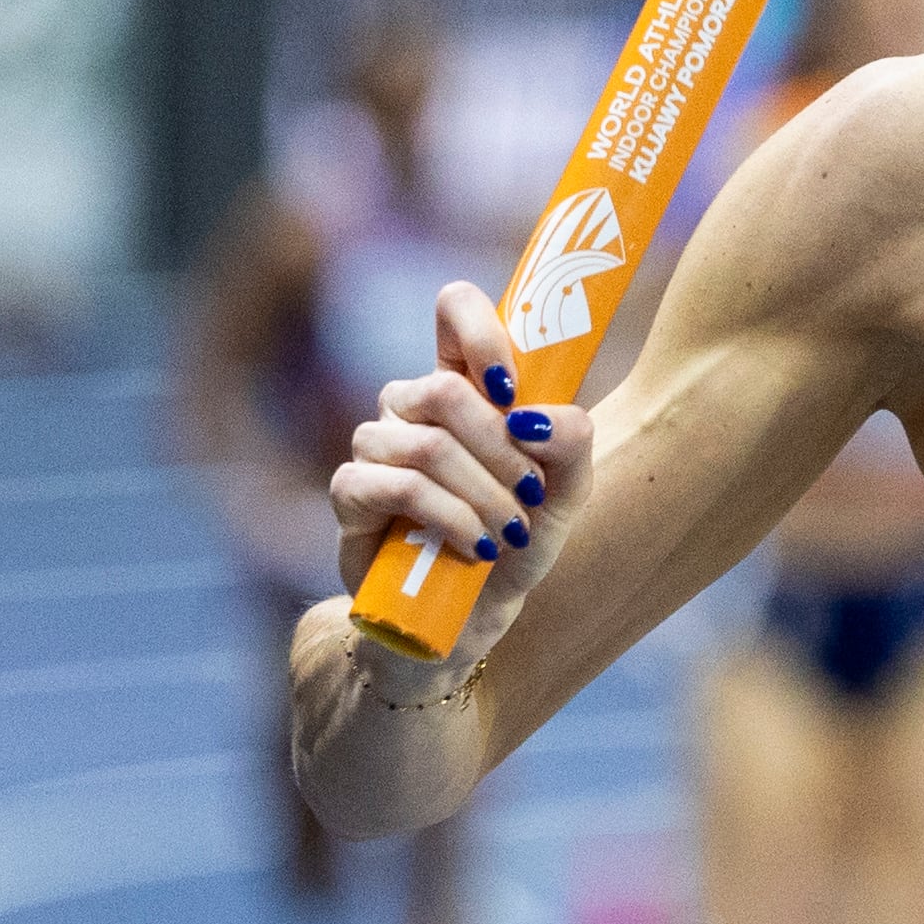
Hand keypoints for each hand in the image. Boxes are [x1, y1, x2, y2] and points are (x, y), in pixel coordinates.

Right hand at [327, 282, 593, 666]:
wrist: (471, 613)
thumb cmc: (516, 538)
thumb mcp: (566, 491)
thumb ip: (571, 442)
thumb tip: (533, 417)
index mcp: (465, 384)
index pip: (455, 309)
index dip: (482, 331)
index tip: (514, 386)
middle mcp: (412, 404)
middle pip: (445, 390)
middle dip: (502, 450)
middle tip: (531, 494)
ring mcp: (377, 445)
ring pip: (427, 444)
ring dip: (483, 493)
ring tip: (509, 532)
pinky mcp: (352, 492)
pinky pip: (397, 486)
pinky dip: (450, 518)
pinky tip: (476, 547)